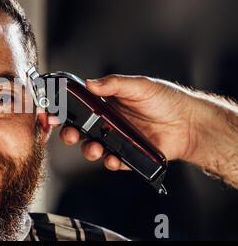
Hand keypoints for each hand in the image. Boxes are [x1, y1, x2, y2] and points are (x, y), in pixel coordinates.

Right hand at [58, 75, 199, 170]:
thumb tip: (91, 83)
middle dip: (69, 135)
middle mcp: (108, 123)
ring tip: (94, 148)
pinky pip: (113, 162)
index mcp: (106, 105)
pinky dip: (110, 162)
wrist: (189, 123)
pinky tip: (114, 158)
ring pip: (93, 148)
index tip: (55, 115)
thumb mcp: (139, 86)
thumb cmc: (165, 100)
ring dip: (88, 150)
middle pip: (80, 132)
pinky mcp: (127, 155)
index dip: (65, 113)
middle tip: (69, 135)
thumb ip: (114, 84)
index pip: (79, 109)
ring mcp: (116, 140)